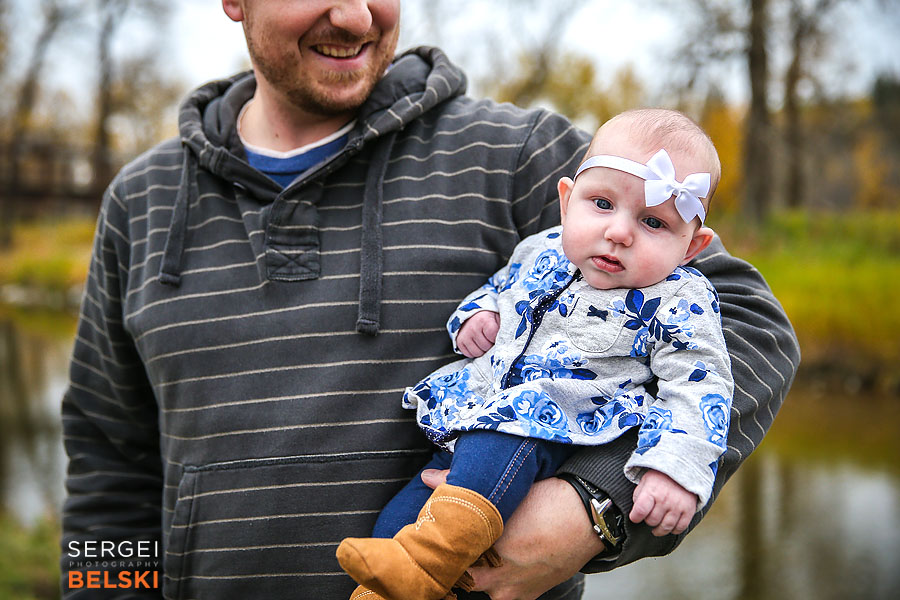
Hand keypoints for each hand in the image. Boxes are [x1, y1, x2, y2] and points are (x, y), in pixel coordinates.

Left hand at [421, 470, 602, 599]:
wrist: (590, 517)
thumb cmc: (549, 502)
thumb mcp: (505, 490)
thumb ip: (459, 486)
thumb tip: (429, 478)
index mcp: (485, 550)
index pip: (446, 556)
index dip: (439, 545)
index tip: (434, 535)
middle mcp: (497, 578)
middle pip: (460, 576)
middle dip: (455, 562)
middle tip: (452, 544)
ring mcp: (513, 590)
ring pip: (480, 587)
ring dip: (475, 572)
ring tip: (476, 551)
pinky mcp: (529, 595)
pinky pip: (503, 593)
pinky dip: (497, 579)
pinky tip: (500, 561)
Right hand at [456, 311, 499, 357]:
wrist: (472, 314)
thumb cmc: (487, 318)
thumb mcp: (497, 318)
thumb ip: (502, 329)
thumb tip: (506, 342)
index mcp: (484, 320)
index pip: (493, 337)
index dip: (496, 339)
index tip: (495, 335)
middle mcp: (473, 328)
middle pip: (486, 347)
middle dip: (490, 344)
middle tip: (489, 338)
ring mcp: (465, 335)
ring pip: (478, 353)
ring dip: (482, 349)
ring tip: (483, 341)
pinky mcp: (459, 341)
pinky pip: (469, 354)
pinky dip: (474, 351)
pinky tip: (476, 343)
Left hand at [628, 469, 696, 535]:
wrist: (683, 469)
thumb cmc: (661, 477)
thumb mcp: (645, 481)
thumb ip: (639, 496)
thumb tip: (636, 512)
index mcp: (652, 491)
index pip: (640, 511)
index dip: (635, 517)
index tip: (635, 517)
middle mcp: (665, 499)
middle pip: (652, 521)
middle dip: (648, 521)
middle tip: (649, 516)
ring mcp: (678, 506)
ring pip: (666, 527)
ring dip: (659, 530)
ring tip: (657, 527)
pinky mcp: (689, 511)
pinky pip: (680, 528)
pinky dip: (673, 530)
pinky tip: (669, 526)